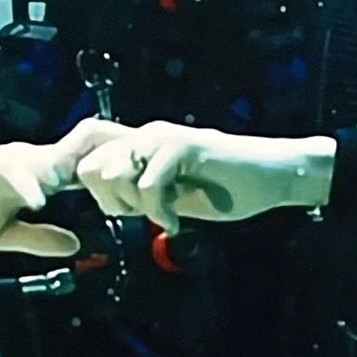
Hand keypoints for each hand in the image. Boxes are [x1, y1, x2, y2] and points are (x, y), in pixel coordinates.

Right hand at [0, 119, 127, 256]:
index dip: (102, 176)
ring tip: (95, 183)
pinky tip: (36, 196)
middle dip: (98, 165)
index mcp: (30, 180)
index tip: (134, 186)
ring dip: (68, 171)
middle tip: (131, 173)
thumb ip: (36, 237)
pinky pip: (3, 171)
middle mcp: (20, 164)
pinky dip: (22, 182)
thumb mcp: (0, 235)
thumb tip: (76, 245)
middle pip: (68, 159)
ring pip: (42, 162)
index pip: (74, 174)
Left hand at [74, 121, 336, 233]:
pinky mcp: (183, 146)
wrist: (268, 177)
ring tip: (163, 215)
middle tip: (143, 215)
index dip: (96, 192)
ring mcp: (163, 137)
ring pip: (115, 174)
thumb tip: (107, 201)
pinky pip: (149, 185)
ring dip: (135, 205)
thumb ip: (138, 192)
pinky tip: (176, 221)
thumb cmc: (222, 188)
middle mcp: (145, 134)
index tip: (125, 213)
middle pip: (92, 170)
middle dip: (112, 201)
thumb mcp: (169, 194)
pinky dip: (159, 213)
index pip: (87, 161)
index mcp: (140, 143)